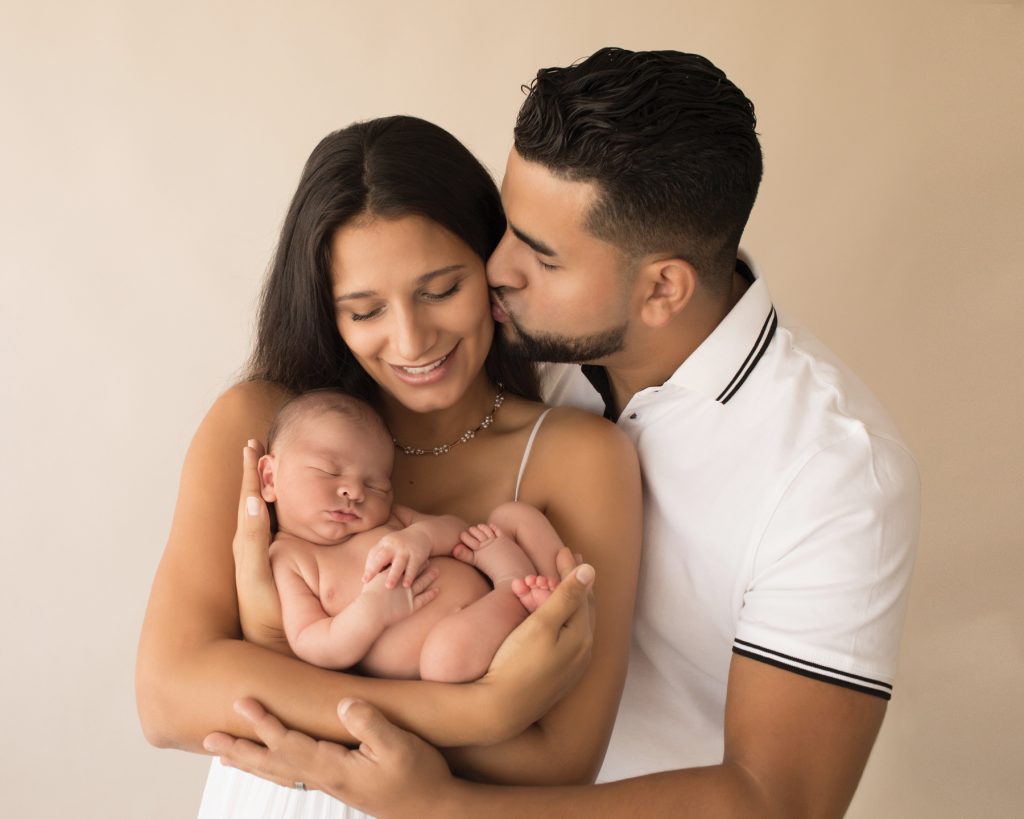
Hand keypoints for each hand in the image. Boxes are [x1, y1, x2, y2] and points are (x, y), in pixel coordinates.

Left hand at [204, 697, 457, 818]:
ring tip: (224, 755)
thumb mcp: (400, 746)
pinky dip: (274, 769)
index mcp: (334, 767)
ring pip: (280, 772)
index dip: (264, 721)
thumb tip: (342, 703)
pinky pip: (295, 775)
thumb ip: (371, 723)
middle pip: (273, 762)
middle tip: (208, 738)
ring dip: (250, 761)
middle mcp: (326, 778)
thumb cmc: (420, 776)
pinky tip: (270, 766)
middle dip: (241, 748)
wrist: (434, 810)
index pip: (289, 741)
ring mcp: (331, 784)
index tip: (241, 701)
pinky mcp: (340, 784)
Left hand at [233, 439, 288, 650]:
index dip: (250, 471)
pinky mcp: (278, 570)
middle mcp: (253, 548)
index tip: (252, 444)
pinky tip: (289, 511)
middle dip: (256, 473)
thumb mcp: (257, 578)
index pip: (248, 498)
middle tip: (259, 446)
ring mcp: (265, 559)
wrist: (273, 650)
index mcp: (247, 544)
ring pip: (264, 514)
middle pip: (254, 500)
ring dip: (266, 489)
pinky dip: (279, 512)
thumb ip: (254, 541)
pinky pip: (276, 530)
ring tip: (270, 469)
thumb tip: (252, 501)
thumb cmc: (265, 617)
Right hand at [360, 567, 440, 627]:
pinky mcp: (411, 605)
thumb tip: (372, 571)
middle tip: (429, 561)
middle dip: (422, 566)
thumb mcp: (370, 582)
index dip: (410, 561)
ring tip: (437, 572)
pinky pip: (424, 599)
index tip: (416, 556)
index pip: (404, 566)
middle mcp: (403, 582)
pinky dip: (431, 594)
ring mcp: (408, 594)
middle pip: (415, 572)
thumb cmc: (368, 597)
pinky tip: (437, 590)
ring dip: (430, 577)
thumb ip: (374, 575)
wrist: (371, 610)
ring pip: (422, 583)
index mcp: (393, 575)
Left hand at [362, 528, 433, 588]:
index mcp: (384, 544)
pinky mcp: (417, 555)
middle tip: (367, 581)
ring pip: (398, 563)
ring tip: (388, 587)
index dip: (368, 567)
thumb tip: (366, 578)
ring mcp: (405, 550)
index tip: (364, 580)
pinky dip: (409, 576)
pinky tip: (406, 585)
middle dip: (374, 568)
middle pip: (382, 557)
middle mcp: (393, 546)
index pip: (373, 555)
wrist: (421, 534)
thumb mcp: (388, 547)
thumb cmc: (400, 546)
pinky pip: (413, 566)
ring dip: (393, 575)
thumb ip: (379, 560)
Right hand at [474, 549, 595, 740]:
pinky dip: (562, 618)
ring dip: (568, 599)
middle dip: (574, 582)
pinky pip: (567, 637)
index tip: (562, 549)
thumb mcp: (542, 625)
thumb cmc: (517, 663)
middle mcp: (583, 651)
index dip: (572, 569)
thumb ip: (566, 596)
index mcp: (582, 635)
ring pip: (576, 623)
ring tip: (560, 582)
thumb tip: (590, 570)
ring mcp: (572, 666)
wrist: (499, 708)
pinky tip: (554, 616)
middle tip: (568, 560)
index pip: (581, 593)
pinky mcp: (558, 676)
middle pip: (583, 607)